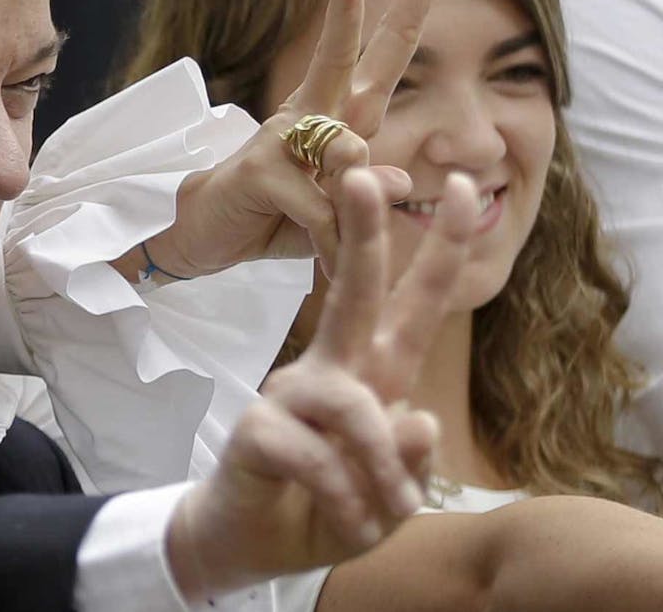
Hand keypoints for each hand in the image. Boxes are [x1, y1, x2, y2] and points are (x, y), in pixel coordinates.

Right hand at [143, 0, 447, 278]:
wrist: (202, 236)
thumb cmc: (275, 217)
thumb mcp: (337, 210)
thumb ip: (368, 195)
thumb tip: (401, 181)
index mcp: (338, 114)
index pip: (382, 51)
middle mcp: (313, 112)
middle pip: (355, 50)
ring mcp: (282, 136)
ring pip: (349, 145)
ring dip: (355, 203)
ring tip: (337, 240)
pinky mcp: (262, 169)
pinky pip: (321, 203)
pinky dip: (330, 236)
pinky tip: (322, 253)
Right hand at [165, 167, 476, 597]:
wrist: (250, 544)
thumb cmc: (325, 509)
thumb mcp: (390, 498)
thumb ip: (410, 461)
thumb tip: (417, 419)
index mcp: (371, 373)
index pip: (412, 304)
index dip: (442, 250)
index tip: (469, 189)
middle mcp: (330, 369)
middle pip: (354, 292)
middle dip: (364, 233)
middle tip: (362, 176)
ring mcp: (287, 394)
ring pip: (351, 405)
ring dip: (379, 467)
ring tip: (386, 513)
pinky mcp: (255, 429)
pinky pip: (316, 457)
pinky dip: (343, 498)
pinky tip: (346, 520)